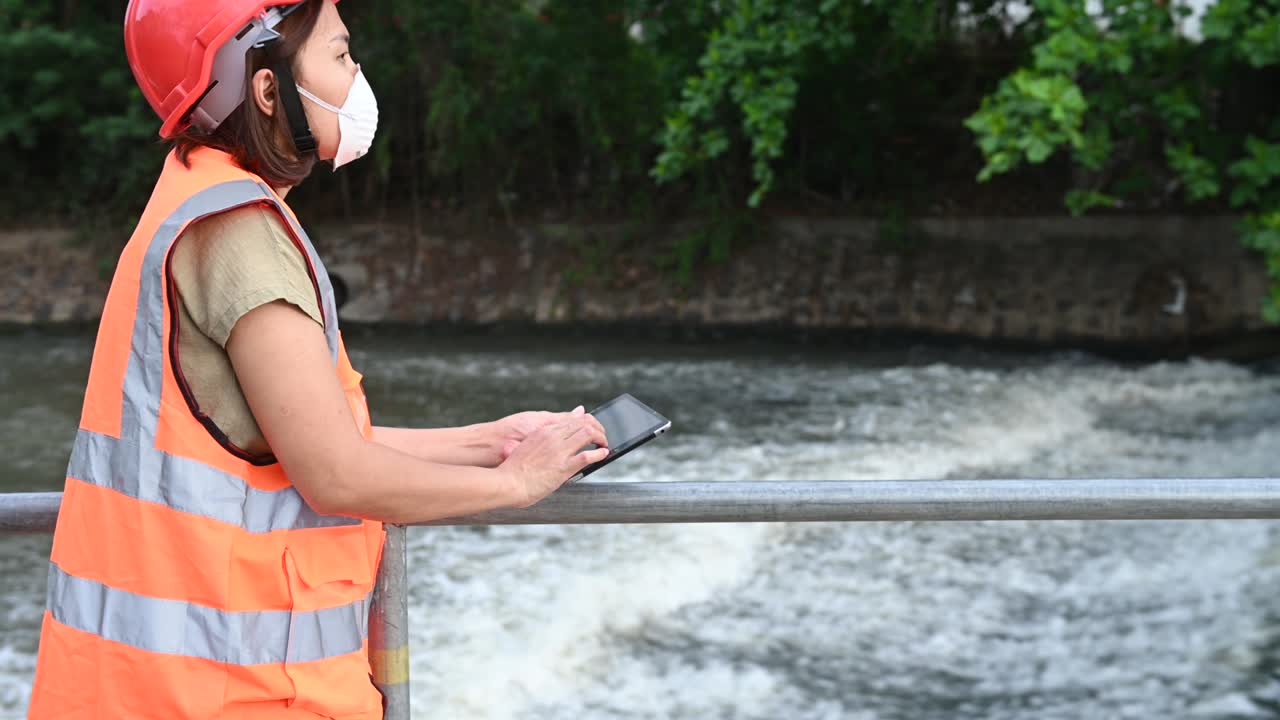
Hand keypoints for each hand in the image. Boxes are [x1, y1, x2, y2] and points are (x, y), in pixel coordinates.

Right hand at [492, 407, 606, 462]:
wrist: (507, 483)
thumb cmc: (514, 469)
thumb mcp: (526, 446)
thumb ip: (540, 437)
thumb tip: (542, 435)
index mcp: (543, 432)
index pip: (571, 419)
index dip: (585, 422)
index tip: (591, 427)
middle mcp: (552, 437)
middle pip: (582, 423)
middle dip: (596, 428)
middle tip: (602, 436)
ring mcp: (559, 451)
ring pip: (587, 434)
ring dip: (600, 438)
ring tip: (604, 443)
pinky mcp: (564, 467)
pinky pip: (587, 456)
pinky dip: (599, 453)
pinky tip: (603, 454)